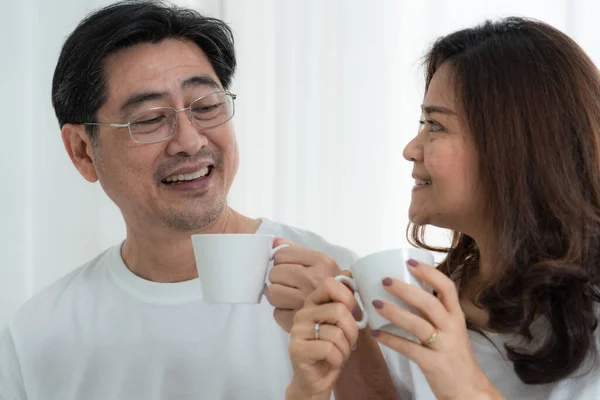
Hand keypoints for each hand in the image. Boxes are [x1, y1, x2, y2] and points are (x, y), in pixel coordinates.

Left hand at [266, 239, 341, 331]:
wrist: (348, 316)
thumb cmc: (333, 287)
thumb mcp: (322, 264)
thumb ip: (297, 251)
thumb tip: (275, 241)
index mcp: (320, 261)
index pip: (281, 255)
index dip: (282, 262)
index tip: (290, 269)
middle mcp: (313, 279)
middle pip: (274, 273)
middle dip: (279, 279)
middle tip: (290, 285)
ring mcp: (305, 301)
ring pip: (272, 293)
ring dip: (278, 296)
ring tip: (290, 298)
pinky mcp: (298, 320)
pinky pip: (276, 312)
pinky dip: (282, 313)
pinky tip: (293, 311)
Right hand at [287, 276, 359, 397]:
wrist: (316, 380)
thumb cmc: (332, 350)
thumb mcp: (342, 323)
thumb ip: (345, 301)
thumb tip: (350, 274)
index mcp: (313, 302)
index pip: (330, 284)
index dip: (348, 297)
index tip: (352, 313)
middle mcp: (303, 313)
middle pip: (339, 310)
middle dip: (352, 330)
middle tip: (349, 341)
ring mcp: (298, 330)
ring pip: (336, 332)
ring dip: (345, 348)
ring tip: (340, 353)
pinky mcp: (297, 349)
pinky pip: (329, 349)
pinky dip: (338, 359)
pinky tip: (332, 362)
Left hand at [369, 259, 503, 399]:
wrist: (470, 392)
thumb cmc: (455, 358)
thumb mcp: (451, 331)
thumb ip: (435, 315)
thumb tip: (405, 293)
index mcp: (456, 317)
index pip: (447, 288)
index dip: (429, 273)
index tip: (409, 262)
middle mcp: (452, 329)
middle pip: (429, 303)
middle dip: (405, 290)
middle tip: (385, 280)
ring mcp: (444, 347)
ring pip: (418, 324)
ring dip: (394, 312)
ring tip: (375, 303)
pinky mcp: (434, 364)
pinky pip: (409, 349)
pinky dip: (390, 340)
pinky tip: (375, 334)